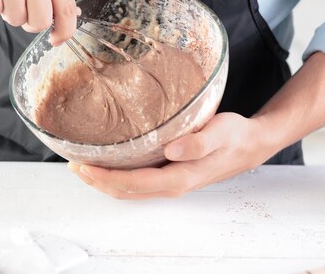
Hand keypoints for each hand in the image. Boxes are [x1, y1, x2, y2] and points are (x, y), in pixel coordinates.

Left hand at [67, 112, 278, 199]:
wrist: (251, 144)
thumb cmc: (235, 136)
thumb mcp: (221, 133)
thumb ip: (199, 142)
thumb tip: (173, 151)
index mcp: (179, 177)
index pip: (134, 183)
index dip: (106, 177)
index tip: (83, 165)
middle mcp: (172, 184)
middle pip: (127, 191)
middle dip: (98, 181)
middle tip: (73, 164)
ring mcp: (171, 182)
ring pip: (131, 189)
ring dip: (105, 181)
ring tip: (84, 165)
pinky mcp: (171, 174)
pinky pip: (139, 182)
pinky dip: (119, 176)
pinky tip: (111, 163)